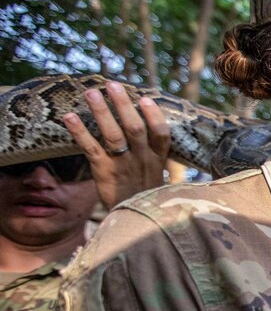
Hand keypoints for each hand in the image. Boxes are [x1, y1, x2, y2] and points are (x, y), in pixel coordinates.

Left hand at [62, 80, 170, 209]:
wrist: (136, 225)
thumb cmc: (145, 199)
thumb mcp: (157, 180)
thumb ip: (153, 159)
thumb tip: (149, 136)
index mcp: (157, 161)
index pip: (161, 134)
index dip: (154, 115)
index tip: (145, 98)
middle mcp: (142, 161)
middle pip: (135, 128)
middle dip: (123, 105)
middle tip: (112, 84)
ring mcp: (123, 166)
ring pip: (113, 134)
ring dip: (102, 111)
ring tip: (91, 92)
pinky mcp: (104, 173)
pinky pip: (91, 149)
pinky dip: (80, 132)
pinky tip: (69, 117)